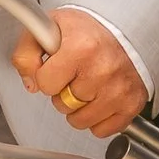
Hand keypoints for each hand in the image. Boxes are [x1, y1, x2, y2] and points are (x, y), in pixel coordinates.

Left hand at [10, 6, 145, 141]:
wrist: (123, 29)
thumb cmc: (86, 31)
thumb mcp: (48, 28)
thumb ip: (26, 53)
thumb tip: (30, 84)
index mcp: (81, 48)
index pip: (44, 84)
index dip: (46, 76)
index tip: (57, 65)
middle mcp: (103, 70)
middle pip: (62, 105)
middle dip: (62, 92)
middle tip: (75, 73)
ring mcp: (120, 89)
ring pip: (81, 121)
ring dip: (79, 108)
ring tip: (87, 84)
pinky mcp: (132, 103)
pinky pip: (102, 130)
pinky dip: (98, 118)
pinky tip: (100, 97)